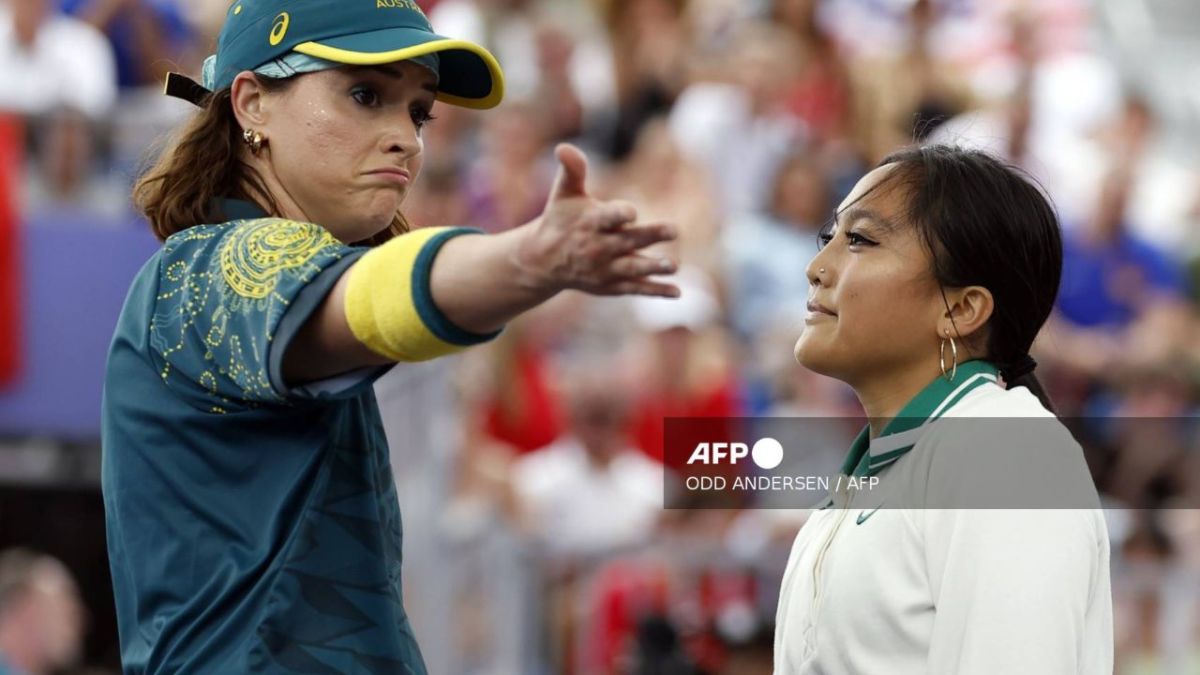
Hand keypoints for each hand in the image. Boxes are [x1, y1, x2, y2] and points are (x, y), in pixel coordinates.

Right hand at [513, 144, 679, 297]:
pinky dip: (655, 291)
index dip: (618, 214)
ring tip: (673, 265)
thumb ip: (572, 170)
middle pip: (627, 242)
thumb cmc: (560, 219)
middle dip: (650, 236)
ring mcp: (605, 269)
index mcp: (589, 223)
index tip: (632, 212)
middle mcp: (598, 247)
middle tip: (674, 230)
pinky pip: (635, 289)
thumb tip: (563, 146)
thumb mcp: (563, 193)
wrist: (544, 261)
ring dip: (653, 268)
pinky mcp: (611, 285)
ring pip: (632, 268)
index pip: (606, 218)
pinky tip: (677, 292)